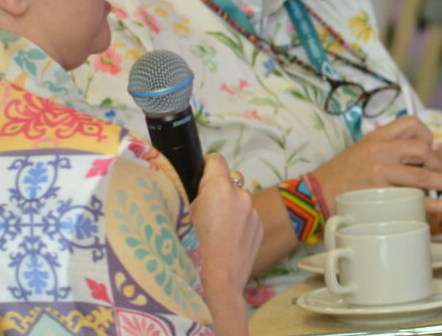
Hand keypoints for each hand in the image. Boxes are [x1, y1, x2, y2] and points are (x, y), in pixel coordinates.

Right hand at [190, 152, 261, 333]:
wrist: (219, 283)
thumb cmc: (193, 249)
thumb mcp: (182, 217)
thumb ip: (192, 196)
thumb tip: (196, 188)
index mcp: (219, 188)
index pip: (216, 159)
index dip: (206, 166)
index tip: (199, 177)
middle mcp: (241, 195)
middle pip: (228, 181)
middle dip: (217, 191)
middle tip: (204, 212)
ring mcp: (253, 212)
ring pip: (238, 201)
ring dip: (229, 208)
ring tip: (216, 232)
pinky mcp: (259, 228)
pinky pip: (247, 217)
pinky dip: (238, 223)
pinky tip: (227, 242)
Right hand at [312, 116, 441, 209]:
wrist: (313, 194)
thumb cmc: (339, 177)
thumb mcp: (361, 152)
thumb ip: (385, 151)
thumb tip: (415, 158)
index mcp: (377, 137)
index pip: (412, 123)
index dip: (427, 136)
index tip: (429, 151)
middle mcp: (379, 149)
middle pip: (422, 147)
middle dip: (437, 162)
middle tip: (438, 176)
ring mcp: (379, 170)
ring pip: (421, 172)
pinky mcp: (378, 192)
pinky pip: (411, 196)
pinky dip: (429, 203)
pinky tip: (440, 207)